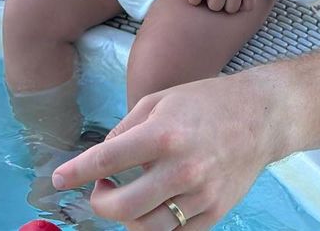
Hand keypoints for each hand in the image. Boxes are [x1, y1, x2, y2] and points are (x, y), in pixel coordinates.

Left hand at [52, 69, 288, 229]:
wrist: (261, 117)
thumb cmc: (207, 102)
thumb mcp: (161, 100)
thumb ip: (128, 128)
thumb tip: (103, 156)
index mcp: (164, 134)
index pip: (108, 159)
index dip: (77, 172)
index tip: (58, 178)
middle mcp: (181, 170)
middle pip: (123, 207)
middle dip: (99, 203)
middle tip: (98, 189)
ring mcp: (199, 196)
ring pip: (146, 227)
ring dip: (126, 217)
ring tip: (125, 195)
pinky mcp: (214, 214)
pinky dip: (155, 222)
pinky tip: (153, 201)